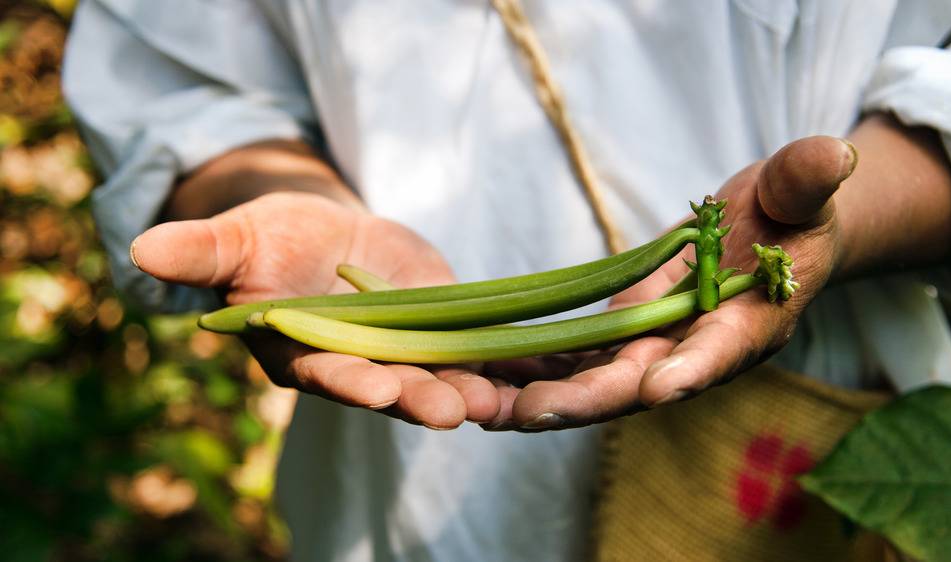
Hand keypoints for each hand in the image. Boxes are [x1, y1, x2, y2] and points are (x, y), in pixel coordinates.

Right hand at [131, 191, 500, 428]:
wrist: (325, 235)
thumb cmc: (271, 238)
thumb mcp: (237, 237)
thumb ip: (201, 252)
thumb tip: (140, 248)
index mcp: (303, 352)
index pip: (325, 371)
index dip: (349, 380)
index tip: (376, 388)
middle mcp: (358, 364)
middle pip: (391, 385)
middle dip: (421, 398)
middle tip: (455, 411)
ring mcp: (406, 350)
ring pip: (440, 374)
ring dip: (471, 390)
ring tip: (503, 401)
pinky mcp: (444, 328)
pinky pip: (476, 347)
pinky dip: (504, 359)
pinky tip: (537, 369)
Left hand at [481, 134, 854, 430]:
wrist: (768, 236)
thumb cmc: (792, 212)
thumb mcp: (803, 189)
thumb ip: (807, 180)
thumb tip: (831, 154)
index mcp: (752, 321)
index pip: (724, 347)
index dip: (694, 367)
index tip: (658, 388)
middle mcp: (699, 350)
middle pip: (642, 382)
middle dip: (587, 400)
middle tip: (528, 414)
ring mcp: (657, 349)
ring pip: (598, 383)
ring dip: (544, 399)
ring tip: (485, 410)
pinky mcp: (626, 337)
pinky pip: (577, 361)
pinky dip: (536, 372)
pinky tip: (488, 377)